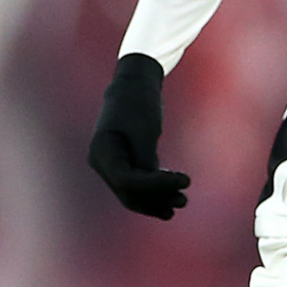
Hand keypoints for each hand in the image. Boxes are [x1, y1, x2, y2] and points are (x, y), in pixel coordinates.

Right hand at [88, 53, 189, 216]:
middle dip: (157, 199)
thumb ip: (146, 160)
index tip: (185, 180)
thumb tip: (156, 188)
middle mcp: (102, 162)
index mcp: (102, 151)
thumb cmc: (138, 102)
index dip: (156, 186)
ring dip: (158, 200)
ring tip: (182, 201)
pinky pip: (138, 185)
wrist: (134, 84)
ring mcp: (111, 165)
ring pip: (133, 193)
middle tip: (184, 200)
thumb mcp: (145, 131)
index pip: (127, 181)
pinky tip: (172, 200)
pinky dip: (155, 191)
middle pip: (129, 193)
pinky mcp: (125, 164)